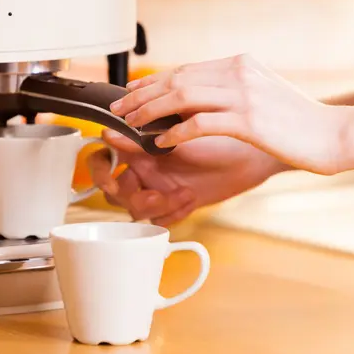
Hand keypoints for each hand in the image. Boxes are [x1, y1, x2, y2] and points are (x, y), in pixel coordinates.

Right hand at [88, 128, 287, 226]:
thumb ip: (142, 140)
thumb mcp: (179, 137)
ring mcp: (159, 186)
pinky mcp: (174, 203)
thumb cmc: (221, 135)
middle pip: (115, 189)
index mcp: (139, 144)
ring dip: (152, 206)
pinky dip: (170, 214)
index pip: (104, 156)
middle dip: (130, 195)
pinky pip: (158, 220)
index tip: (112, 177)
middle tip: (151, 195)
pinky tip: (189, 200)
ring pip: (134, 208)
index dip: (99, 169)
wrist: (254, 154)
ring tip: (179, 195)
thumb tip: (108, 133)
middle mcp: (145, 166)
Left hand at [110, 54, 349, 174]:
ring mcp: (243, 94)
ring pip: (181, 97)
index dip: (152, 82)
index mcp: (238, 64)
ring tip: (131, 124)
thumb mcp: (259, 95)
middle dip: (142, 95)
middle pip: (176, 79)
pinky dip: (175, 132)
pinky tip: (161, 141)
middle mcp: (237, 72)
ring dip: (151, 111)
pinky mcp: (248, 119)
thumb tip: (190, 103)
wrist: (332, 134)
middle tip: (120, 109)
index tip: (131, 93)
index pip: (183, 69)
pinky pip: (199, 123)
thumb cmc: (295, 121)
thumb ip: (227, 92)